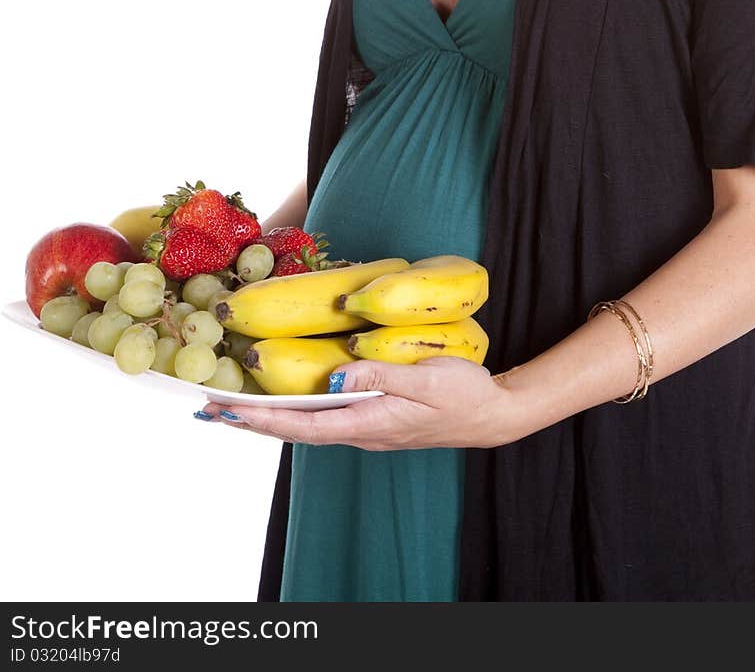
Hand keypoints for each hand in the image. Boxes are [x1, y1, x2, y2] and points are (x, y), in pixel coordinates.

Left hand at [198, 355, 522, 448]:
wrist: (494, 413)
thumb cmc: (464, 393)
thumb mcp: (427, 378)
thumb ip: (381, 375)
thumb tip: (336, 377)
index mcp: (369, 422)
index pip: (303, 424)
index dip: (262, 418)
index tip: (226, 411)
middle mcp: (362, 430)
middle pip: (295, 429)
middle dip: (252, 420)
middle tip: (209, 408)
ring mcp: (368, 426)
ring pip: (308, 423)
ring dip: (270, 415)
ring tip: (234, 404)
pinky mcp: (376, 416)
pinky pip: (325, 416)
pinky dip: (296, 408)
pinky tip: (287, 397)